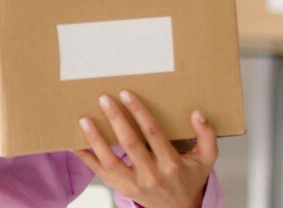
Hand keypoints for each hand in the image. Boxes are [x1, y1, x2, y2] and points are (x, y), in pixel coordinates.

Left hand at [74, 90, 216, 207]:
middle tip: (104, 99)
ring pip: (111, 161)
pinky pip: (101, 173)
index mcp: (171, 164)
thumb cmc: (189, 179)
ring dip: (96, 139)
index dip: (139, 112)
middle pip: (130, 144)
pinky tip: (75, 143)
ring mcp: (134, 184)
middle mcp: (152, 175)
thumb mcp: (206, 159)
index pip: (153, 133)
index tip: (126, 94)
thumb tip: (197, 114)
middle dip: (116, 119)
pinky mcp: (122, 189)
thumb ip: (206, 136)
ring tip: (85, 119)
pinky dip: (87, 159)